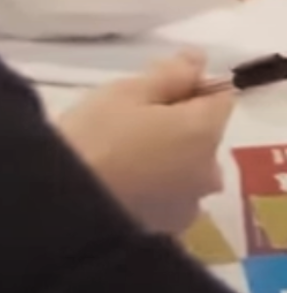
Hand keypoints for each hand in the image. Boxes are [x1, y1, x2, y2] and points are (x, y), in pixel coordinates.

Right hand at [58, 53, 235, 234]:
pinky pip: (170, 200)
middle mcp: (208, 172)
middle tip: (131, 122)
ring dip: (169, 161)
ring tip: (123, 158)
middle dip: (180, 126)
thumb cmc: (92, 140)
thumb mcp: (126, 93)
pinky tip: (123, 187)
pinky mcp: (165, 232)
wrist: (58, 211)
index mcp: (206, 133)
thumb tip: (199, 60)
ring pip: (188, 171)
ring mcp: (189, 207)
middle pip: (205, 137)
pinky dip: (156, 190)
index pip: (221, 98)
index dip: (193, 88)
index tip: (156, 90)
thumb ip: (171, 74)